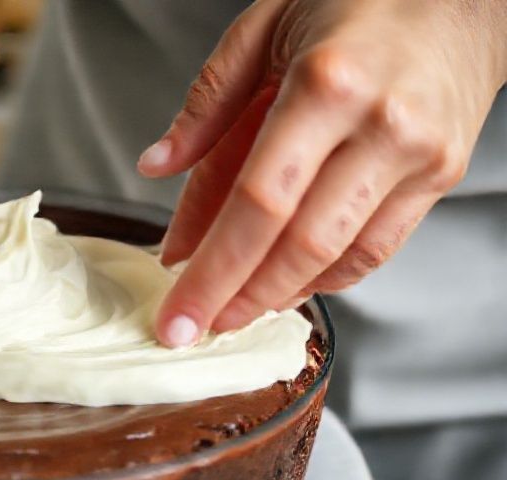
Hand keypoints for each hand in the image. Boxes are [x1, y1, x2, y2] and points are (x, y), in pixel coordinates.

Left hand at [138, 0, 506, 346]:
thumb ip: (208, 103)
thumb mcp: (266, 27)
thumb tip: (157, 166)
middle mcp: (379, 126)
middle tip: (193, 329)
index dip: (212, 269)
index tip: (176, 311)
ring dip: (276, 296)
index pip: (257, 203)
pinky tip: (284, 286)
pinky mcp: (440, 176)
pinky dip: (325, 277)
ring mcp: (418, 156)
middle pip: (297, 244)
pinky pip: (376, 249)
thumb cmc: (358, 0)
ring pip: (338, 257)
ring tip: (229, 311)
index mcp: (326, 84)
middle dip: (235, 299)